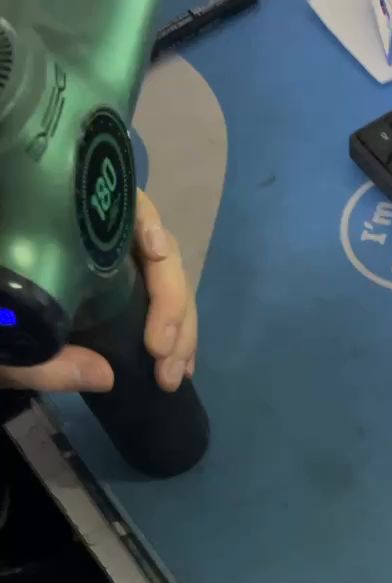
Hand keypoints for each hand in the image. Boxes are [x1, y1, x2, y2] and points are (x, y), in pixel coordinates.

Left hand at [0, 190, 196, 395]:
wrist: (0, 334)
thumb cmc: (1, 325)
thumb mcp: (14, 346)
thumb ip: (46, 362)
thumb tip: (106, 376)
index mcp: (72, 233)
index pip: (124, 206)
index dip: (146, 222)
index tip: (156, 253)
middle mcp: (107, 246)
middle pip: (160, 253)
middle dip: (172, 304)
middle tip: (162, 354)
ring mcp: (123, 275)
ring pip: (170, 287)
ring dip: (181, 331)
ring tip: (173, 376)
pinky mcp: (130, 303)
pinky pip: (167, 312)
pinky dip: (180, 340)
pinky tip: (183, 368)